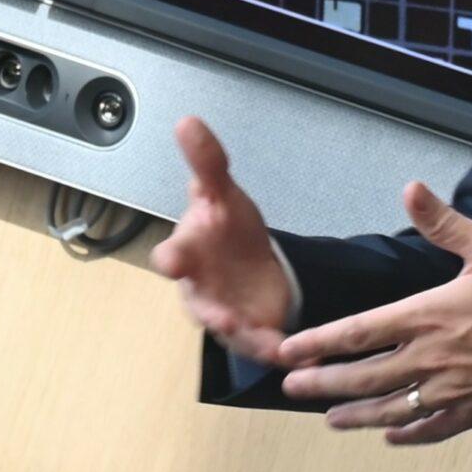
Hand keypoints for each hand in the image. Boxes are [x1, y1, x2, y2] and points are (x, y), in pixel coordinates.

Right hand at [150, 115, 292, 365]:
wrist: (248, 258)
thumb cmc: (225, 227)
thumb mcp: (221, 191)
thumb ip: (206, 161)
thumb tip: (188, 121)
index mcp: (187, 254)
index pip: (170, 258)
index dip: (172, 259)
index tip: (175, 261)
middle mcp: (200, 290)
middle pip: (199, 306)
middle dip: (211, 314)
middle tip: (224, 320)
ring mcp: (224, 314)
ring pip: (232, 332)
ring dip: (250, 339)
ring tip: (274, 345)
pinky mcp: (251, 331)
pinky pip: (261, 345)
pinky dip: (278, 348)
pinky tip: (301, 350)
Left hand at [273, 181, 471, 444]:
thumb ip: (445, 223)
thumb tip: (410, 190)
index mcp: (431, 316)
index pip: (360, 332)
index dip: (318, 343)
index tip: (288, 351)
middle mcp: (433, 359)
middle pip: (364, 377)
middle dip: (323, 384)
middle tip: (291, 388)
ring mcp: (452, 391)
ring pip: (391, 409)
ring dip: (356, 415)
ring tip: (330, 419)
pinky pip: (431, 429)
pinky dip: (407, 433)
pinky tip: (392, 435)